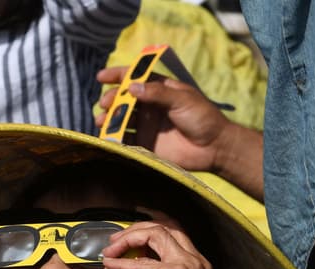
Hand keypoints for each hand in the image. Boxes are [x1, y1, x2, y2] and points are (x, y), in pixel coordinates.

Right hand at [96, 66, 233, 173]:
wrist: (212, 147)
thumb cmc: (202, 117)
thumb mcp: (182, 100)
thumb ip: (158, 93)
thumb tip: (132, 87)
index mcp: (159, 90)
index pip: (136, 78)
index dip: (118, 75)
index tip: (102, 77)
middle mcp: (149, 106)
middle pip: (123, 99)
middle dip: (111, 99)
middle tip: (105, 104)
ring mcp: (145, 125)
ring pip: (120, 119)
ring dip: (109, 119)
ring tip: (102, 121)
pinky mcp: (144, 144)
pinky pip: (124, 140)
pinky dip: (114, 138)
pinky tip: (108, 138)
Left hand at [101, 220, 215, 268]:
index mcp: (193, 265)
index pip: (171, 234)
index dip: (147, 229)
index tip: (125, 237)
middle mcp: (193, 260)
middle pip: (164, 227)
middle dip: (135, 229)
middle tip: (114, 241)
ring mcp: (187, 265)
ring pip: (156, 234)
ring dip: (129, 239)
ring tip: (111, 250)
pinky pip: (145, 264)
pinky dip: (125, 264)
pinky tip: (112, 267)